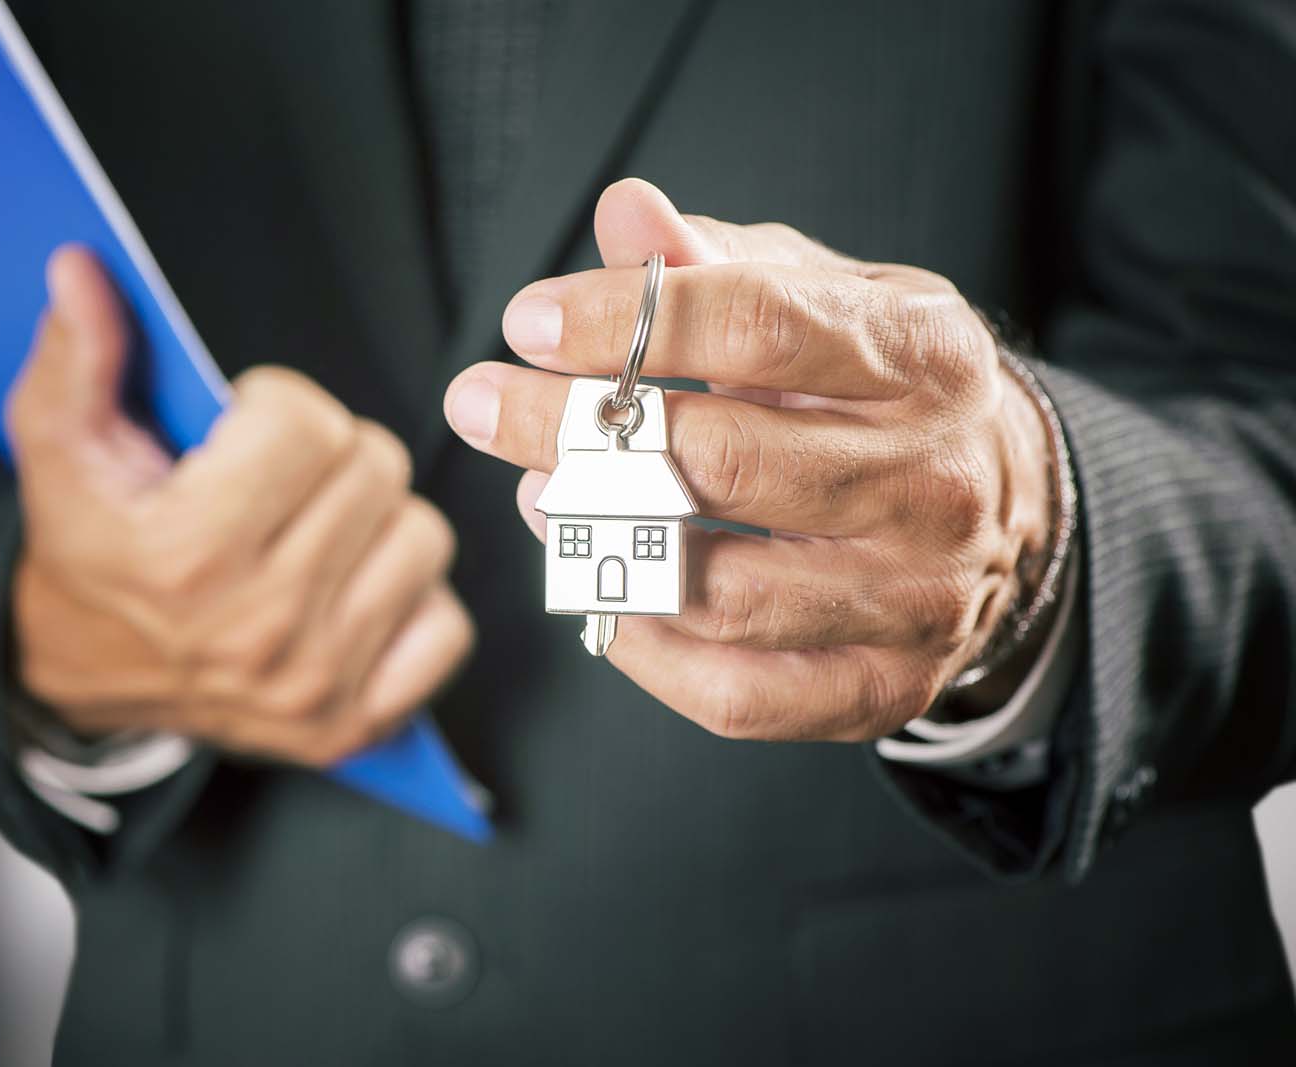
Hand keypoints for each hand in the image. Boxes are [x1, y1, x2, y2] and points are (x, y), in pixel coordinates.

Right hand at [7, 247, 472, 766]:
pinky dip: (412, 600)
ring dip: (379, 521)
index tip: (243, 429)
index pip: (305, 424)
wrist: (78, 676)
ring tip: (316, 529)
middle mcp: (259, 627)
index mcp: (186, 556)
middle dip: (330, 454)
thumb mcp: (59, 450)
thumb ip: (76, 357)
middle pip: (376, 469)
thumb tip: (82, 270)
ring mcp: (312, 684)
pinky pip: (447, 626)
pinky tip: (351, 589)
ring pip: (423, 537)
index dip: (274, 406)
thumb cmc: (85, 550)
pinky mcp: (352, 723)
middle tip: (281, 477)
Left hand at [443, 180, 1052, 741]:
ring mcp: (917, 599)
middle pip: (724, 464)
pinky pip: (736, 693)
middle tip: (481, 404)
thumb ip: (719, 265)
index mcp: (925, 359)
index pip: (760, 329)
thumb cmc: (880, 388)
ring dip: (599, 539)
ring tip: (535, 491)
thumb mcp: (826, 299)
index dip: (628, 323)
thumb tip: (625, 214)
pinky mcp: (884, 688)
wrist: (1007, 510)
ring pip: (722, 590)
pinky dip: (643, 649)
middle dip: (573, 432)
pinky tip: (598, 589)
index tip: (526, 323)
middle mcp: (934, 482)